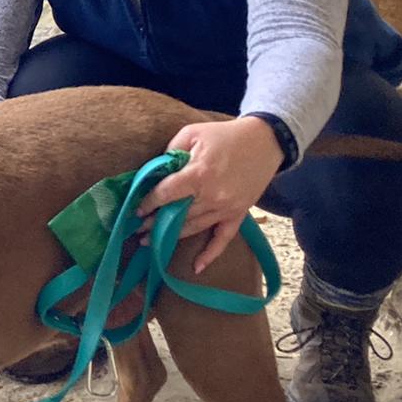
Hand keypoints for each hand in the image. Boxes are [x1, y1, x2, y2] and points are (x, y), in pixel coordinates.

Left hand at [135, 116, 283, 274]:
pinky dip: (210, 255)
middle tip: (137, 231)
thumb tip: (156, 172)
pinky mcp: (238, 214)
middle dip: (155, 223)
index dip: (148, 203)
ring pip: (194, 228)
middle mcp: (212, 195)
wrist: (264, 141)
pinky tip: (197, 267)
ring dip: (171, 237)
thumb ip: (171, 152)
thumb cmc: (224, 135)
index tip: (136, 210)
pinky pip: (223, 239)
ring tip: (151, 242)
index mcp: (199, 174)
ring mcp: (227, 208)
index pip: (166, 194)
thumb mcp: (192, 133)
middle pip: (177, 214)